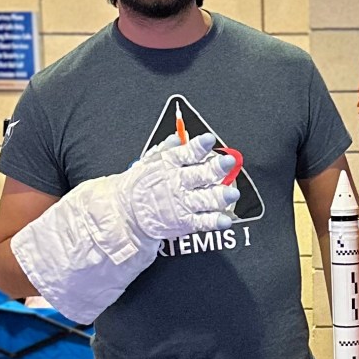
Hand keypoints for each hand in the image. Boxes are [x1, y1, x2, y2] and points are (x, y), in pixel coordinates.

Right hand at [124, 130, 239, 242]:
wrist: (126, 214)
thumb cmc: (139, 186)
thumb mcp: (148, 163)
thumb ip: (165, 149)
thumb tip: (176, 136)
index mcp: (169, 165)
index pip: (186, 153)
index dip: (198, 146)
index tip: (209, 139)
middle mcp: (178, 183)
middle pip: (201, 175)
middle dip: (216, 168)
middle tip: (228, 162)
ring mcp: (182, 204)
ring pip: (205, 199)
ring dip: (220, 196)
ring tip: (232, 193)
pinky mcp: (184, 222)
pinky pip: (202, 221)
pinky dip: (214, 221)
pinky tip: (225, 219)